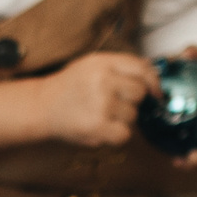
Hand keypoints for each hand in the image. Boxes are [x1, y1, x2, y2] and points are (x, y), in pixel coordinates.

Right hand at [38, 53, 156, 148]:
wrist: (42, 106)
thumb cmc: (71, 87)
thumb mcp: (92, 65)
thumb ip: (121, 67)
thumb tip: (153, 75)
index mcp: (102, 62)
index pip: (142, 69)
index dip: (153, 82)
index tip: (155, 92)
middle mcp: (102, 81)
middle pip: (140, 93)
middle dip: (131, 100)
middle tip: (111, 102)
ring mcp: (100, 104)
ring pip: (133, 115)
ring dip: (122, 118)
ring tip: (101, 114)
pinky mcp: (97, 127)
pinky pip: (125, 134)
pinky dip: (116, 134)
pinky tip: (101, 127)